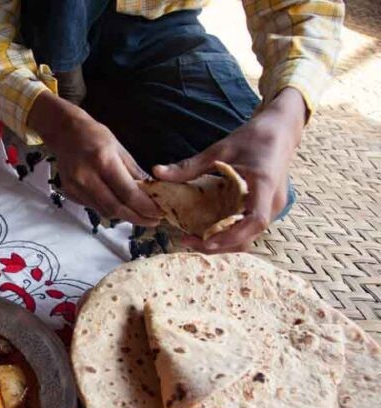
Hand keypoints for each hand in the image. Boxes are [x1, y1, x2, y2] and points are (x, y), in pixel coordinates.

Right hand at [28, 92, 160, 225]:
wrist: (64, 132)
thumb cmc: (94, 136)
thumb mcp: (120, 148)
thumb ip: (134, 172)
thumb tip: (151, 191)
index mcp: (103, 161)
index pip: (128, 193)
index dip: (145, 207)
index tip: (158, 212)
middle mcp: (87, 177)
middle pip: (115, 208)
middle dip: (137, 218)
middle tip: (152, 221)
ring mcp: (76, 187)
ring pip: (104, 211)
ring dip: (123, 215)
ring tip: (138, 214)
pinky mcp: (70, 192)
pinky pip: (94, 207)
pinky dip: (108, 209)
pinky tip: (118, 205)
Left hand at [154, 88, 306, 252]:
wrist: (281, 131)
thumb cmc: (253, 137)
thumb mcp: (220, 150)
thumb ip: (189, 166)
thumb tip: (157, 172)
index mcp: (263, 185)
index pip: (254, 221)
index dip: (231, 235)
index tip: (206, 240)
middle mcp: (273, 202)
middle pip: (248, 237)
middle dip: (218, 245)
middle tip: (186, 241)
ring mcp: (273, 208)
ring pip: (249, 237)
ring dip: (223, 242)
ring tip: (193, 238)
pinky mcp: (268, 209)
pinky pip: (249, 229)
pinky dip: (229, 234)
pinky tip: (208, 229)